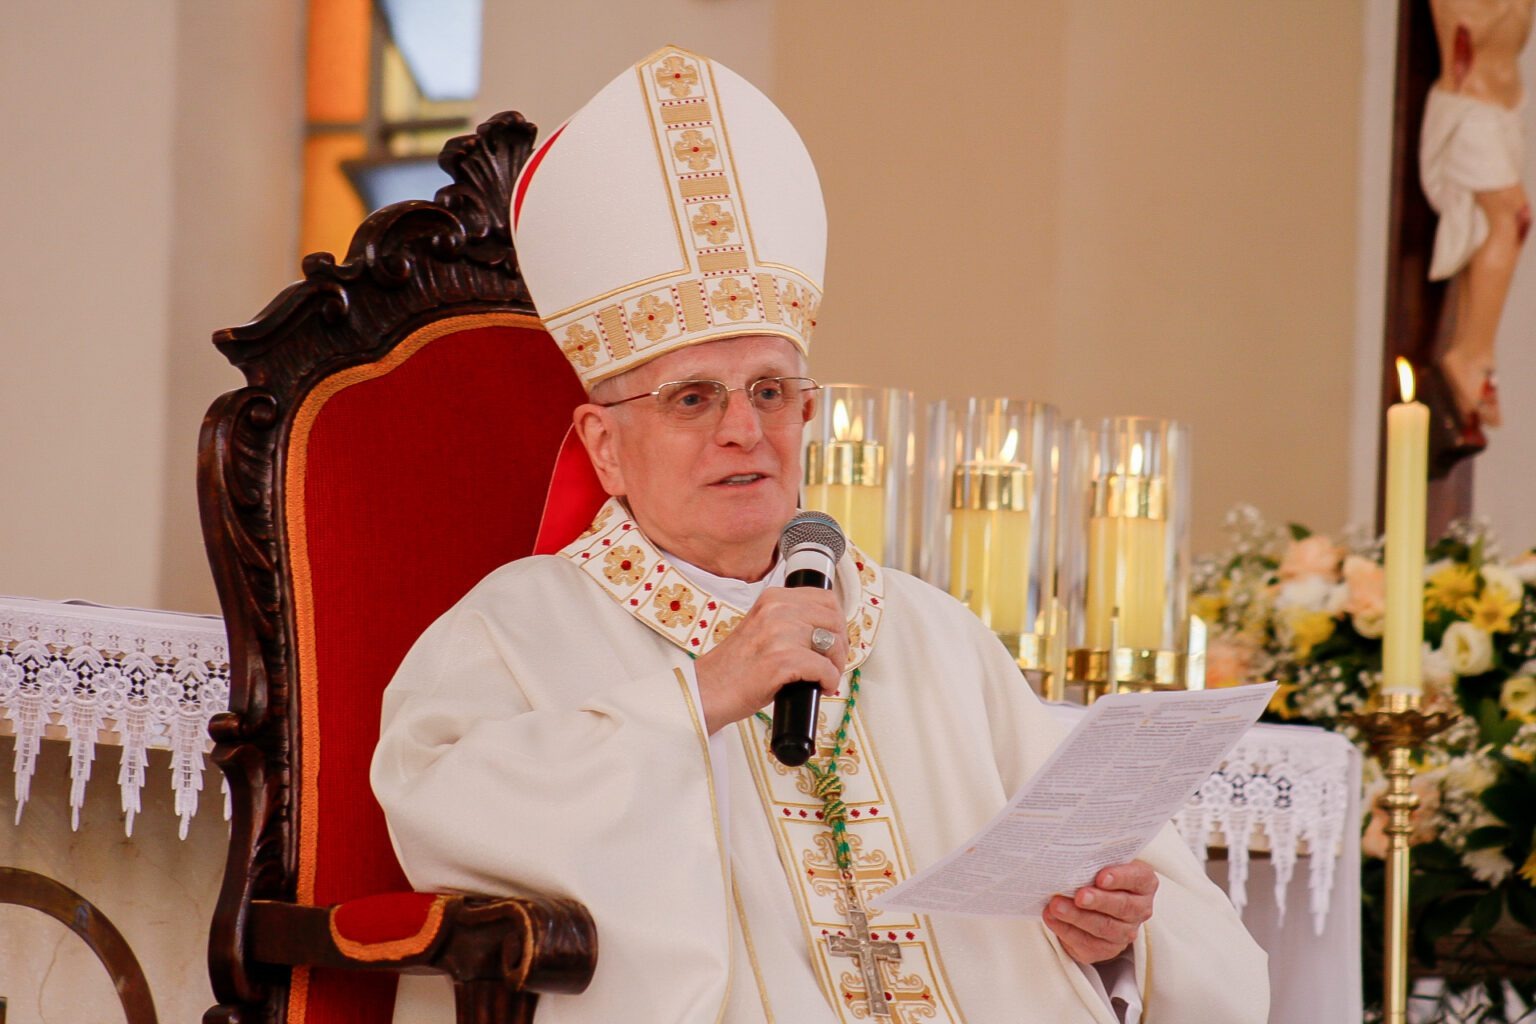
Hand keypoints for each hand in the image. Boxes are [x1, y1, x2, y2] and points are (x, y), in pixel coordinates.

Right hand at [694, 587, 846, 733]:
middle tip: (833, 664)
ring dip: (836, 665)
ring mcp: (779, 634)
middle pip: (834, 620)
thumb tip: (829, 631)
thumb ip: (791, 621)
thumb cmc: (735, 667)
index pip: (826, 598)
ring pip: (832, 643)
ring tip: (826, 677)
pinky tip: (821, 688)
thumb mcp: (762, 628)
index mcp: (773, 598)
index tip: (834, 640)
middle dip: (840, 646)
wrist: (708, 690)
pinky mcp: (782, 660)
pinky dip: (829, 681)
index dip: (837, 622)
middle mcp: (776, 610)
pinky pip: (824, 669)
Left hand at [1042, 861, 1156, 963]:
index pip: (1138, 878)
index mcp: (1143, 883)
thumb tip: (1071, 856)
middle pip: (1122, 906)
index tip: (1101, 877)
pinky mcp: (1105, 948)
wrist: (1092, 904)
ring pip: (1103, 927)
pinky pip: (1087, 943)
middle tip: (1079, 895)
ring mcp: (1124, 931)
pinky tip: (1052, 918)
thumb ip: (1094, 859)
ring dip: (1077, 917)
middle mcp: (1139, 909)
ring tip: (1056, 906)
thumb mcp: (1101, 863)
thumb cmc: (1096, 875)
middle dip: (1098, 900)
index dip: (1120, 878)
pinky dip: (1066, 930)